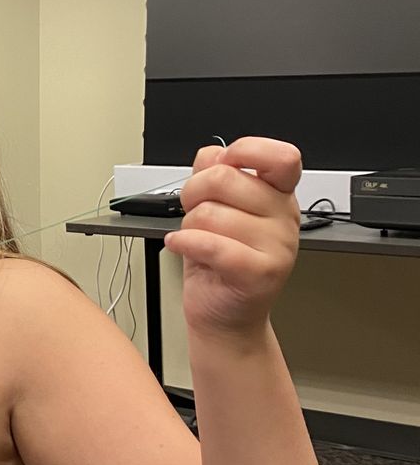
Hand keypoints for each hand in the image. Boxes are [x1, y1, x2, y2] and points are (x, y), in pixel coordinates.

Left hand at [164, 137, 301, 338]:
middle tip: (193, 211)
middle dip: (193, 192)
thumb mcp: (215, 208)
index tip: (222, 164)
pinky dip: (185, 243)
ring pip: (210, 213)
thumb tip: (211, 154)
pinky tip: (180, 246)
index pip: (282, 156)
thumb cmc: (219, 261)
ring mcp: (277, 245)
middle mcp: (284, 216)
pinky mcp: (260, 272)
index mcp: (277, 194)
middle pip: (225, 178)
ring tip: (198, 240)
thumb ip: (214, 174)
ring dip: (189, 226)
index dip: (245, 150)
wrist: (225, 314)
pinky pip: (213, 245)